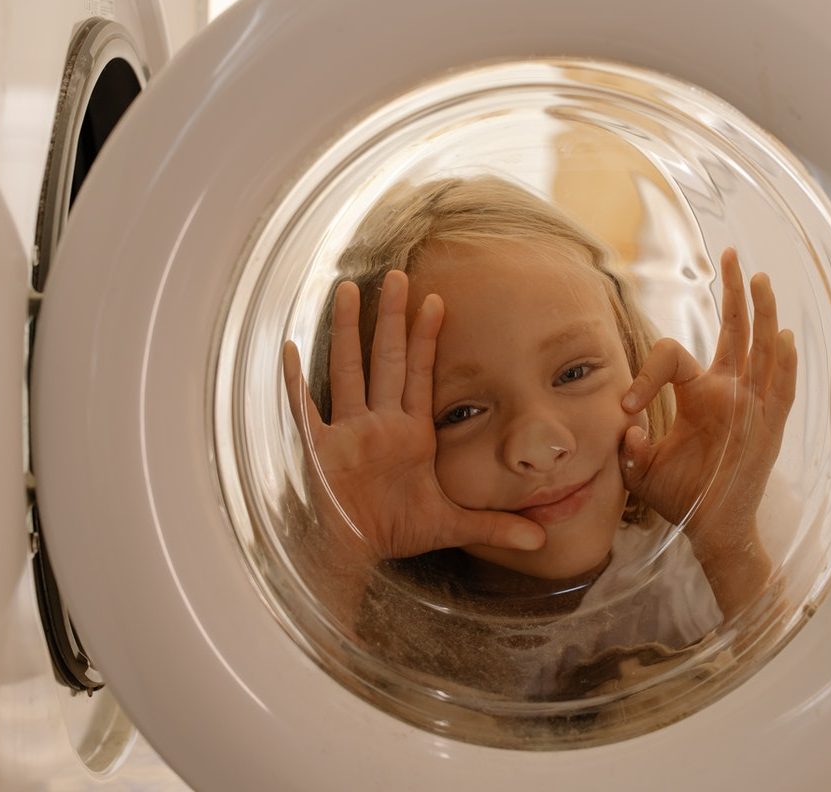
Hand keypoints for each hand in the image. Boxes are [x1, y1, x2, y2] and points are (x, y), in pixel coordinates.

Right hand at [282, 271, 545, 559]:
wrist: (352, 556)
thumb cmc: (393, 532)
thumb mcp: (451, 524)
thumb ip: (495, 526)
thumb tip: (541, 540)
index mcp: (409, 433)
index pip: (420, 374)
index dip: (427, 338)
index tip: (437, 300)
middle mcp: (379, 423)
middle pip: (386, 359)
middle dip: (391, 318)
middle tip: (397, 274)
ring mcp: (347, 432)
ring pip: (348, 370)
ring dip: (347, 332)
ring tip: (348, 290)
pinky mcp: (319, 449)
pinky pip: (305, 408)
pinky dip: (295, 381)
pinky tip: (289, 348)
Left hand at [618, 249, 796, 559]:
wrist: (711, 531)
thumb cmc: (681, 495)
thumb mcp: (644, 466)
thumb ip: (630, 443)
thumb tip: (625, 424)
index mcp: (699, 394)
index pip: (672, 356)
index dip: (645, 374)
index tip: (628, 408)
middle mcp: (729, 392)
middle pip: (734, 331)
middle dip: (734, 292)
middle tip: (732, 255)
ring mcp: (752, 406)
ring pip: (760, 350)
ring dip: (760, 314)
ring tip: (759, 278)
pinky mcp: (768, 429)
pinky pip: (780, 392)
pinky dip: (784, 366)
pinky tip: (783, 335)